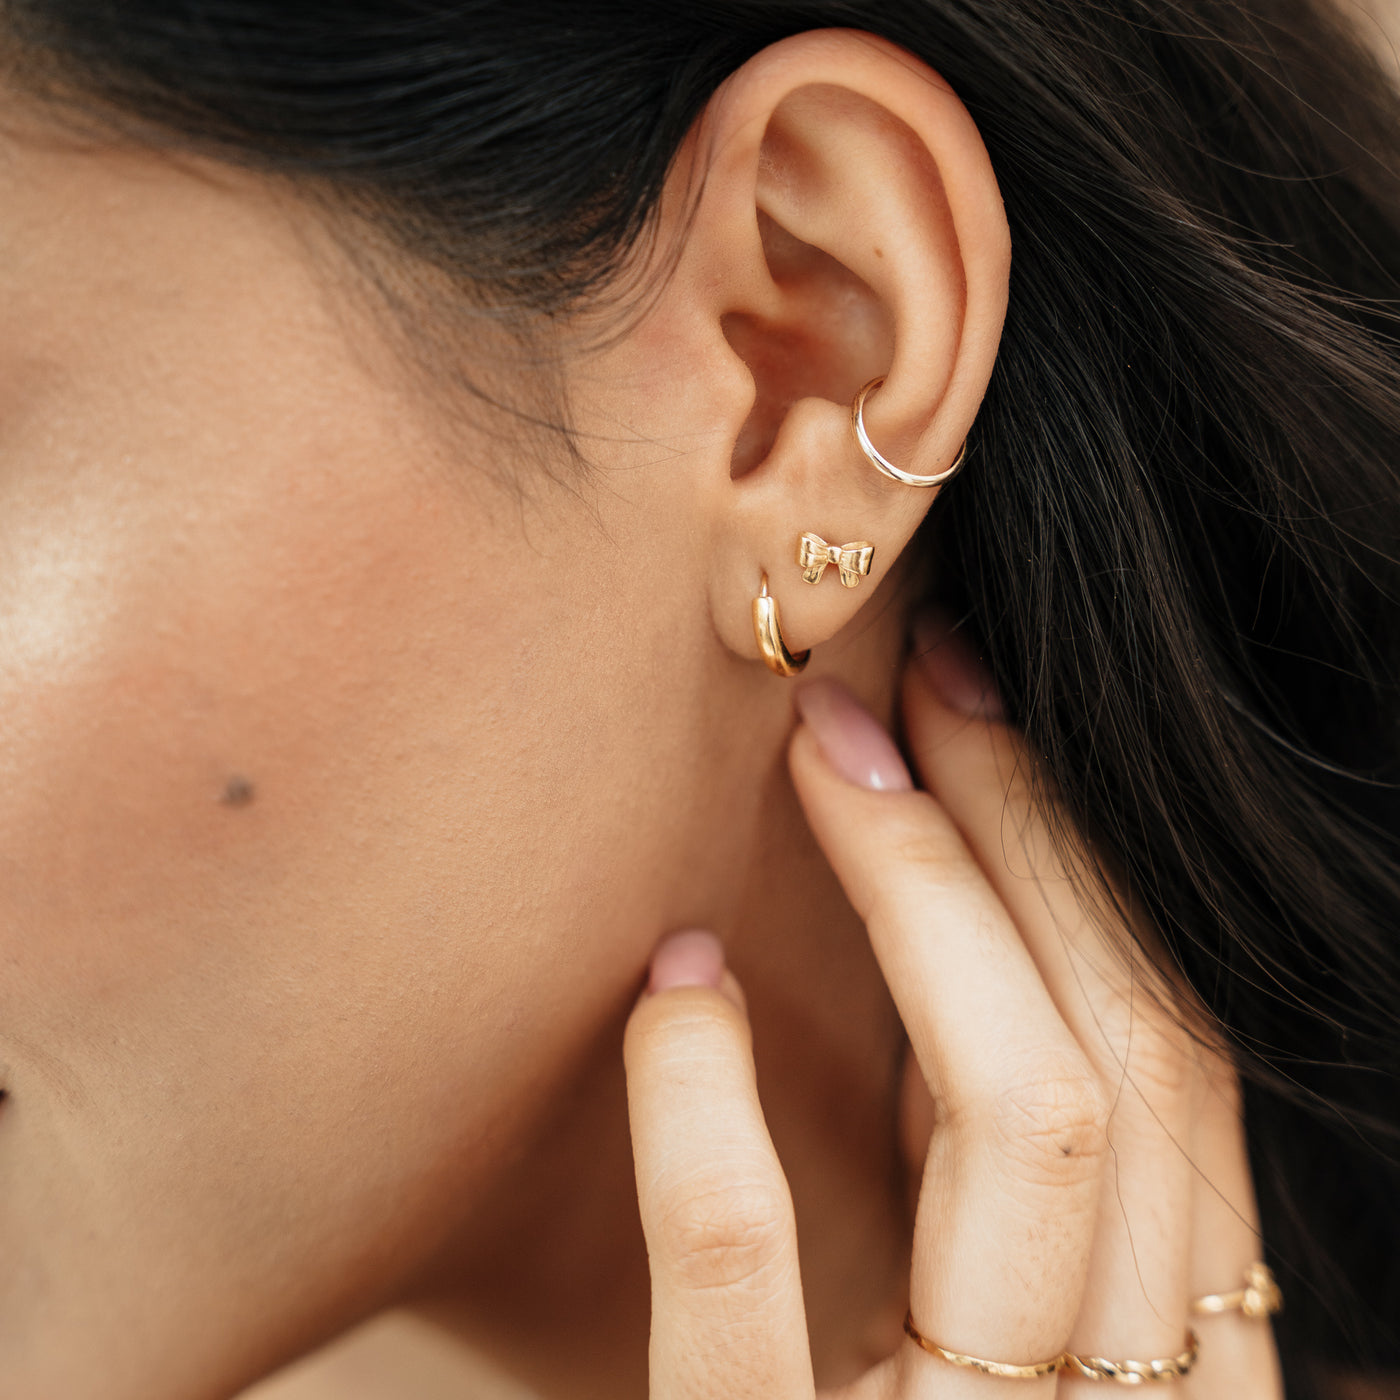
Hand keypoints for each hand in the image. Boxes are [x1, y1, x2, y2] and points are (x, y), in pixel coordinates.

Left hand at [623, 627, 1283, 1396]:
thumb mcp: (1003, 1347)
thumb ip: (1031, 1216)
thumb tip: (1007, 972)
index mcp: (1181, 1361)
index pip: (1182, 1072)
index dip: (1089, 870)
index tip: (982, 713)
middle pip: (1119, 1062)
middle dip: (1017, 838)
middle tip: (900, 686)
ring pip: (1021, 1132)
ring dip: (917, 907)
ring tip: (813, 766)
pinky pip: (755, 1294)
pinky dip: (711, 1120)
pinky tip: (672, 990)